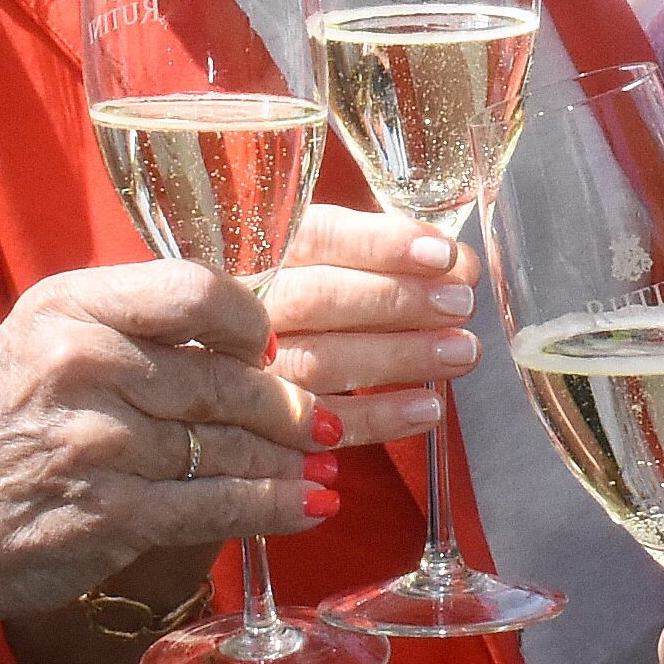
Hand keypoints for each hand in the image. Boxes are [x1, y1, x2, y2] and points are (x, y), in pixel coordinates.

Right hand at [0, 260, 329, 630]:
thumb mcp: (37, 343)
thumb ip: (125, 330)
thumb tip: (241, 335)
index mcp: (68, 307)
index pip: (197, 291)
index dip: (253, 322)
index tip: (271, 345)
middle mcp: (84, 364)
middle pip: (226, 377)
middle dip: (290, 404)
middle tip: (327, 419)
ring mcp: (97, 443)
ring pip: (229, 446)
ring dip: (292, 460)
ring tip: (329, 463)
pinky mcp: (109, 514)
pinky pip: (217, 506)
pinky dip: (274, 509)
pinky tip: (310, 508)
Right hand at [258, 203, 470, 451]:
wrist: (202, 363)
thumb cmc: (276, 293)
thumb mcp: (304, 253)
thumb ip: (370, 250)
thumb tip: (454, 261)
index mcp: (248, 247)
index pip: (314, 237)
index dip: (379, 243)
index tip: (440, 252)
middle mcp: (237, 304)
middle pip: (318, 298)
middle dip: (398, 299)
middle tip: (461, 302)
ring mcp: (240, 367)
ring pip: (321, 361)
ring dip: (399, 357)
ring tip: (461, 352)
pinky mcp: (253, 423)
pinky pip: (317, 426)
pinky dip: (377, 418)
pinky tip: (427, 408)